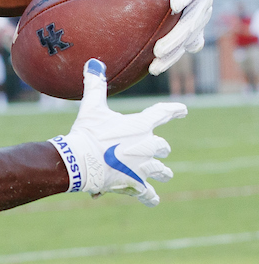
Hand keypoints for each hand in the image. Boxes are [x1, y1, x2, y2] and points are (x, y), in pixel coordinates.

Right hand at [50, 60, 186, 205]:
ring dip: (162, 172)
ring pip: (160, 170)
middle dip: (160, 148)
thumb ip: (95, 85)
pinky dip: (149, 197)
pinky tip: (153, 200)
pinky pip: (147, 193)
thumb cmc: (86, 133)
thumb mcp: (91, 108)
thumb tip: (93, 63)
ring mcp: (142, 167)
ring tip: (166, 174)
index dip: (174, 111)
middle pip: (162, 146)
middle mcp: (147, 146)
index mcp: (141, 125)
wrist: (79, 161)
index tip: (184, 110)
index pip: (163, 114)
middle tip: (160, 149)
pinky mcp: (134, 184)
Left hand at [128, 0, 211, 73]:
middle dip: (176, 37)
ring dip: (173, 54)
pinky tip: (157, 67)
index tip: (174, 5)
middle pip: (192, 20)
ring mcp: (201, 16)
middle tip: (157, 50)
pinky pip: (187, 45)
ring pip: (190, 39)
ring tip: (154, 67)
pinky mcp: (196, 29)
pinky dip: (174, 56)